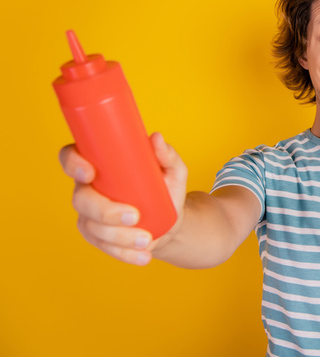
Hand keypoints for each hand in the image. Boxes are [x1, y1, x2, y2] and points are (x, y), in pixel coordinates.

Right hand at [58, 132, 187, 265]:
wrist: (171, 220)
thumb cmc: (166, 188)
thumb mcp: (173, 171)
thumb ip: (167, 155)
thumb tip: (157, 138)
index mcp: (100, 165)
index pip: (72, 157)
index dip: (73, 163)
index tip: (90, 172)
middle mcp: (88, 189)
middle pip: (81, 199)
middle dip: (105, 210)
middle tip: (135, 216)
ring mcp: (90, 215)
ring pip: (93, 227)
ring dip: (119, 236)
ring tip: (146, 239)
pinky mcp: (98, 237)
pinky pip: (105, 247)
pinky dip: (124, 253)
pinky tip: (142, 255)